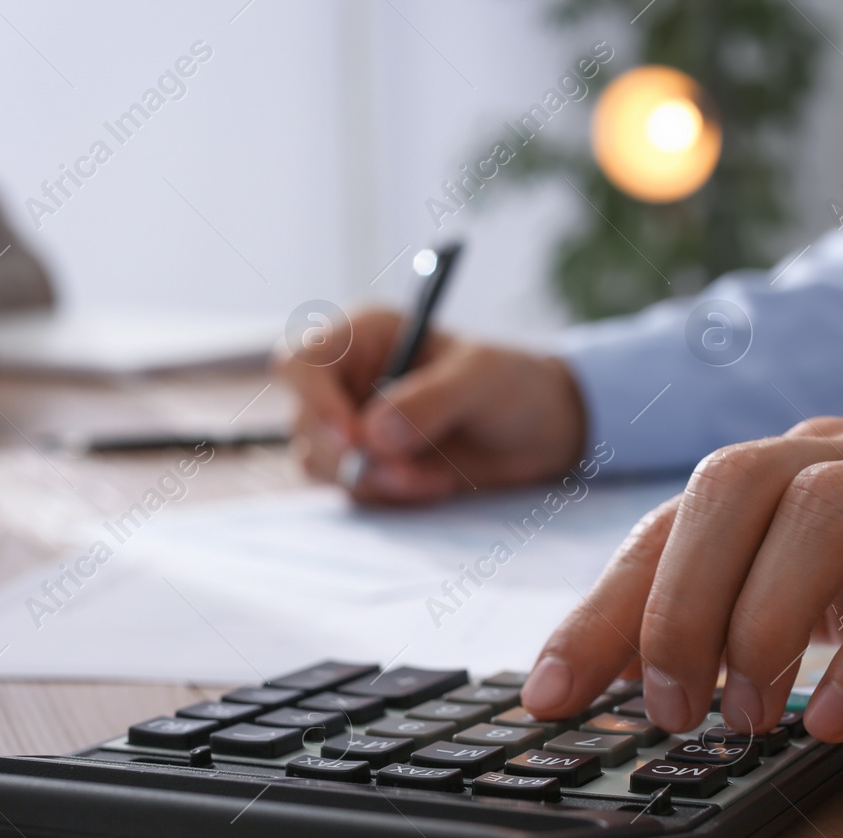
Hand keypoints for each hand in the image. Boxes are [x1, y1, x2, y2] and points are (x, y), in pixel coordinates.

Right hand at [279, 307, 586, 504]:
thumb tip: (373, 434)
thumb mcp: (482, 380)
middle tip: (410, 475)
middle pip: (307, 423)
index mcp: (363, 336)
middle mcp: (346, 379)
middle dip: (355, 457)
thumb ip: (430, 400)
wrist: (540, 433)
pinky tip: (433, 485)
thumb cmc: (512, 385)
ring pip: (322, 463)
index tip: (355, 439)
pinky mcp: (367, 466)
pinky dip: (387, 497)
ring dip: (372, 482)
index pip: (302, 362)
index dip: (315, 401)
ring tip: (433, 481)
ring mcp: (351, 425)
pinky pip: (352, 490)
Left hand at [518, 418, 842, 742]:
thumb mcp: (840, 584)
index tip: (549, 695)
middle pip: (734, 485)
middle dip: (678, 605)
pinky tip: (840, 718)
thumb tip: (637, 677)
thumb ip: (751, 606)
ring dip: (763, 624)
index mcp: (804, 468)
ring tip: (747, 719)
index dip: (602, 604)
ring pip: (826, 513)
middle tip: (668, 709)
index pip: (677, 516)